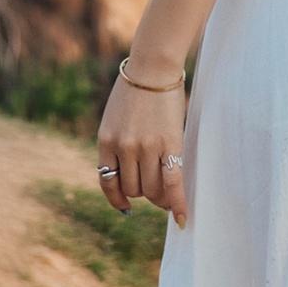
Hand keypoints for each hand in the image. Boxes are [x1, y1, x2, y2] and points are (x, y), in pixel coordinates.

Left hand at [95, 63, 187, 223]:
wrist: (153, 67)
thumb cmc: (135, 91)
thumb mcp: (114, 119)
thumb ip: (117, 145)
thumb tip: (128, 175)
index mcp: (105, 141)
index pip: (108, 183)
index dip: (117, 199)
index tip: (126, 207)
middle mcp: (123, 147)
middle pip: (134, 189)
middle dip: (144, 193)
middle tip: (155, 188)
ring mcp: (145, 147)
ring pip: (152, 190)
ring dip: (160, 197)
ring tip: (168, 194)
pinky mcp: (169, 145)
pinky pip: (172, 184)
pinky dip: (177, 204)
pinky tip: (181, 219)